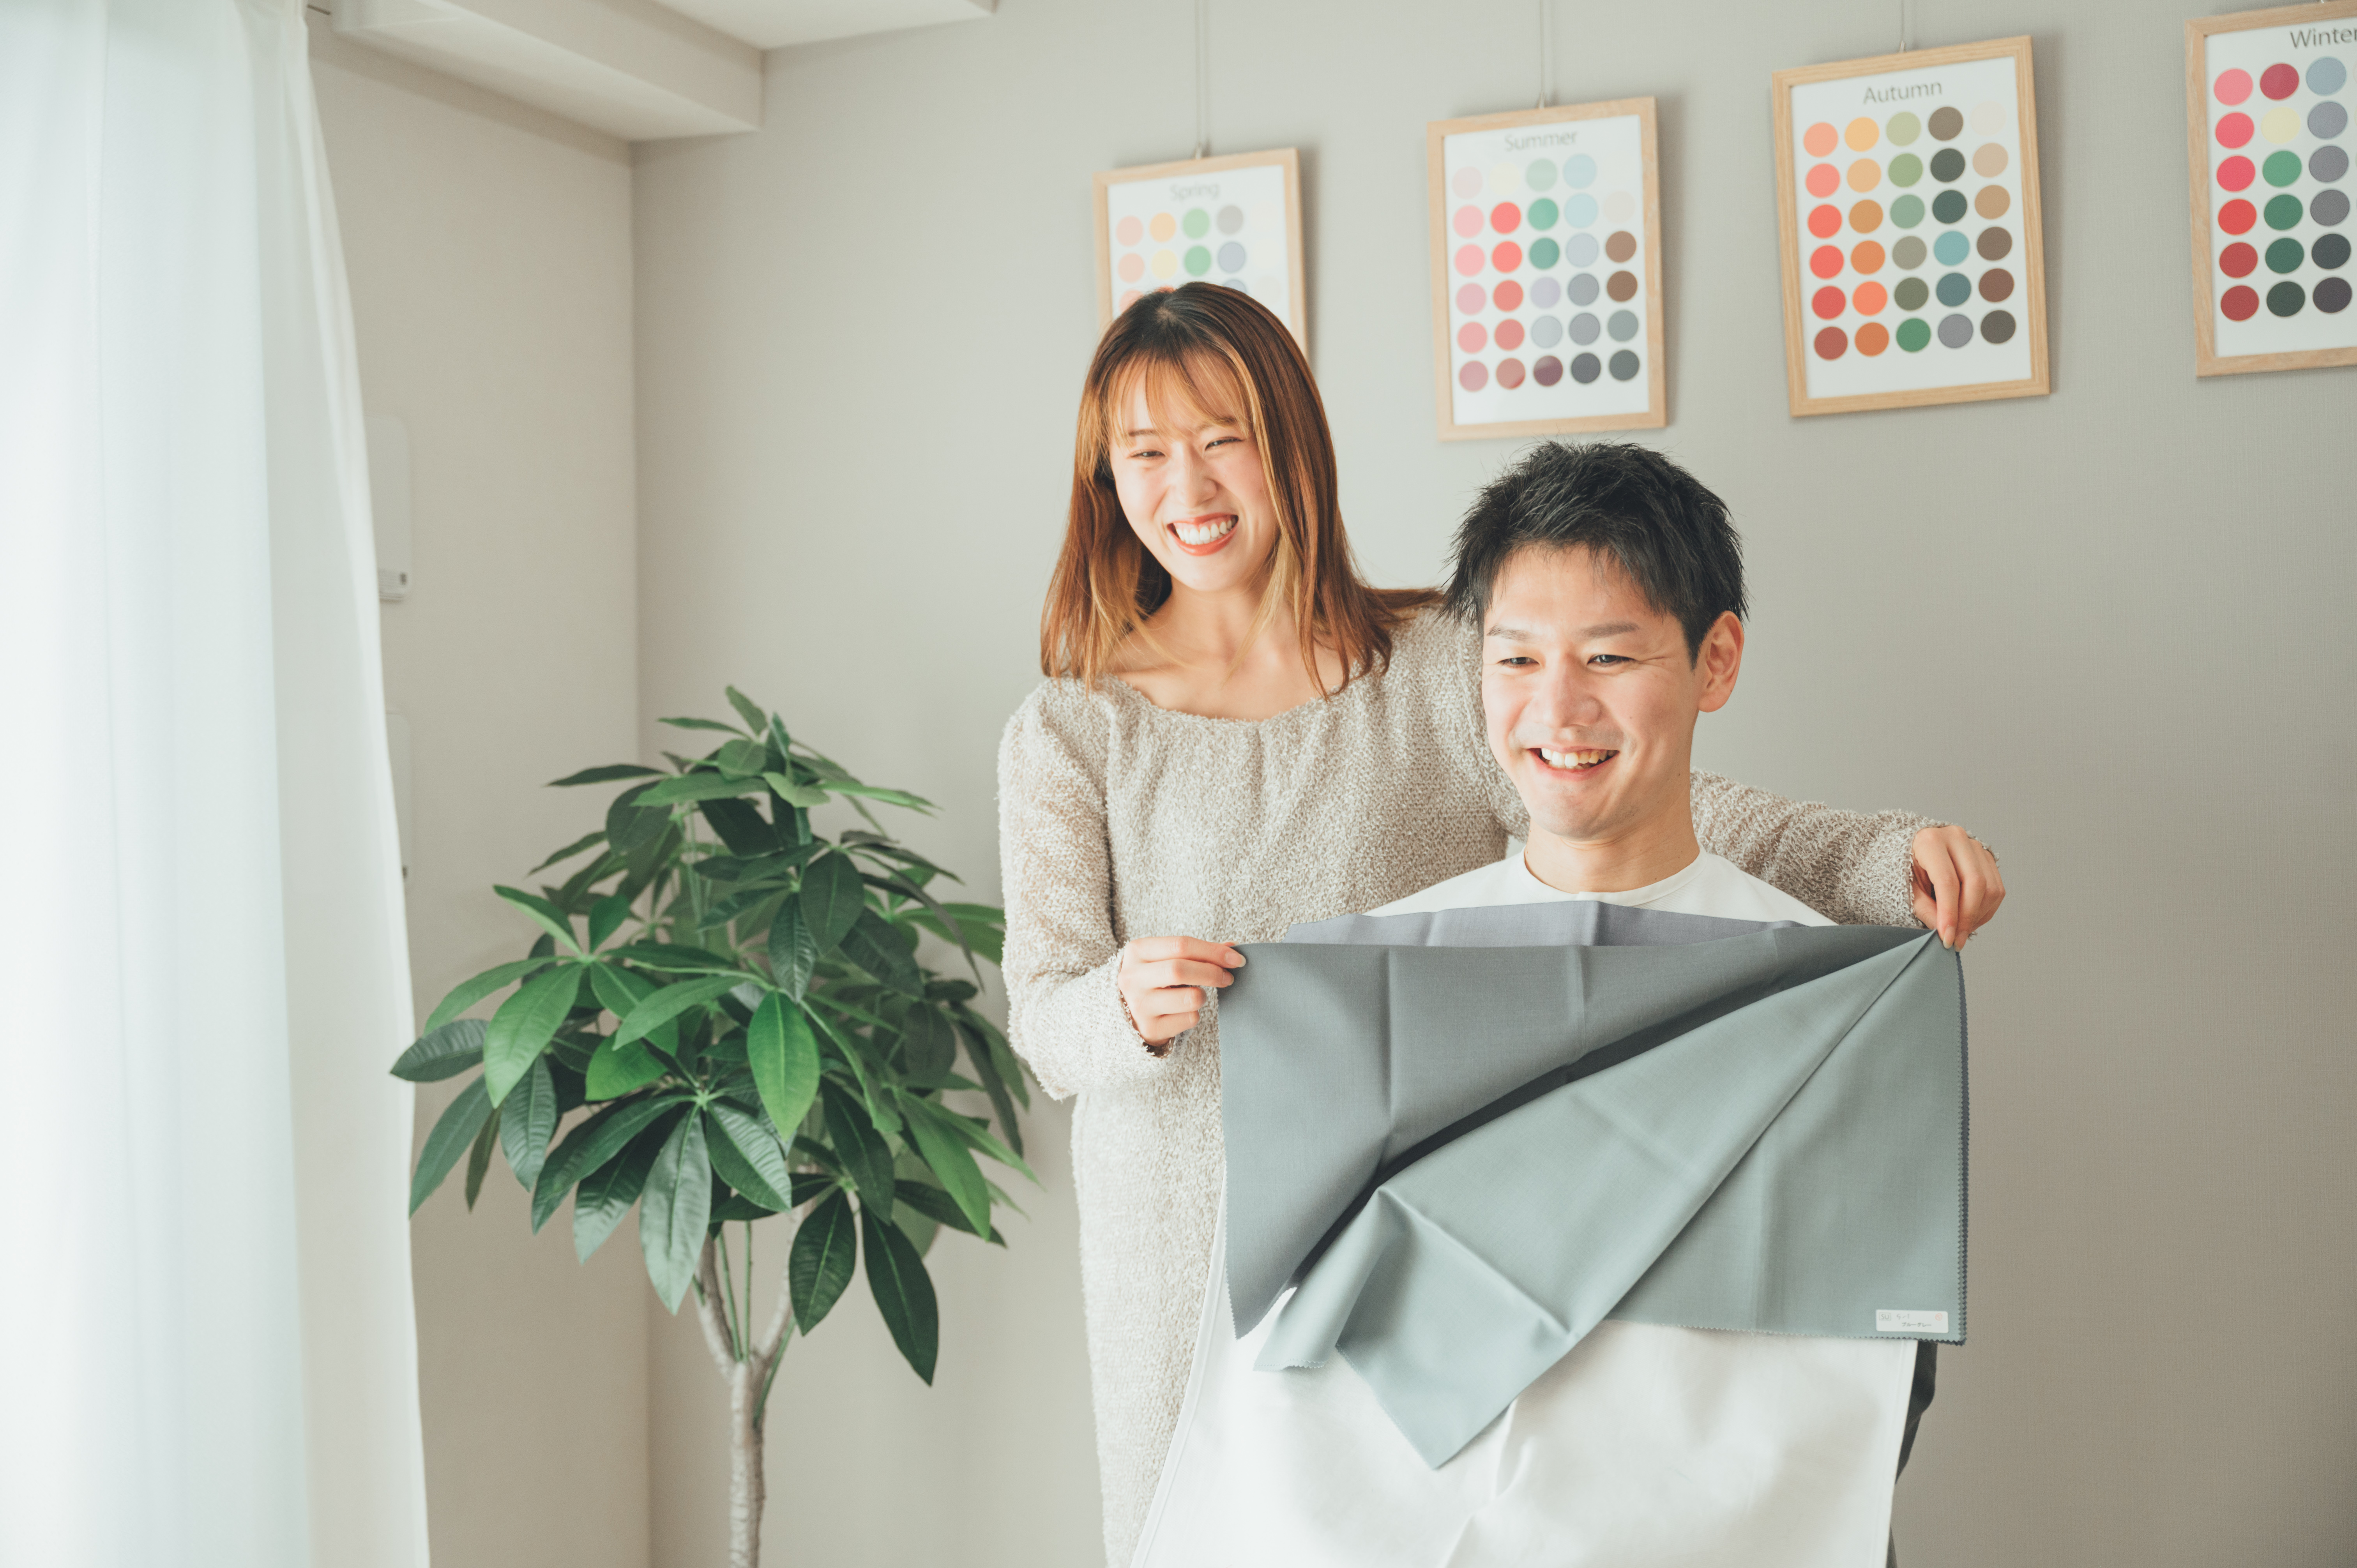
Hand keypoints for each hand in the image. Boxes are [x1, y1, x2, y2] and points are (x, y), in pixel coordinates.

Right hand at [1118, 936, 1245, 1048]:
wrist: (1129, 1012)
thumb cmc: (1156, 979)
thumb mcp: (1167, 958)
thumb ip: (1198, 951)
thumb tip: (1233, 948)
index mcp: (1137, 951)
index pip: (1180, 945)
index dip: (1213, 951)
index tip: (1236, 959)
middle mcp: (1132, 978)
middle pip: (1179, 969)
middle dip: (1212, 972)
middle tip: (1228, 977)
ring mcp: (1139, 1005)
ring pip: (1190, 998)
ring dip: (1202, 996)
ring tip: (1196, 995)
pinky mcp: (1150, 1028)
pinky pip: (1189, 1019)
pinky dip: (1194, 1014)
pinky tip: (1182, 1011)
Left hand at [1910, 826, 2004, 948]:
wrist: (1915, 850)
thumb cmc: (1908, 868)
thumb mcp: (1908, 889)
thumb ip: (1925, 909)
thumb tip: (1945, 932)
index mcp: (1930, 841)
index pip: (1947, 881)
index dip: (1950, 913)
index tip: (1947, 938)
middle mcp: (1956, 837)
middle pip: (1975, 883)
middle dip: (1967, 918)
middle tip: (1957, 941)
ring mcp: (1975, 845)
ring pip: (1990, 888)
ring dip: (1978, 916)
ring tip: (1961, 931)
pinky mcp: (1986, 857)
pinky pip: (1997, 889)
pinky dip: (1986, 910)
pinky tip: (1971, 919)